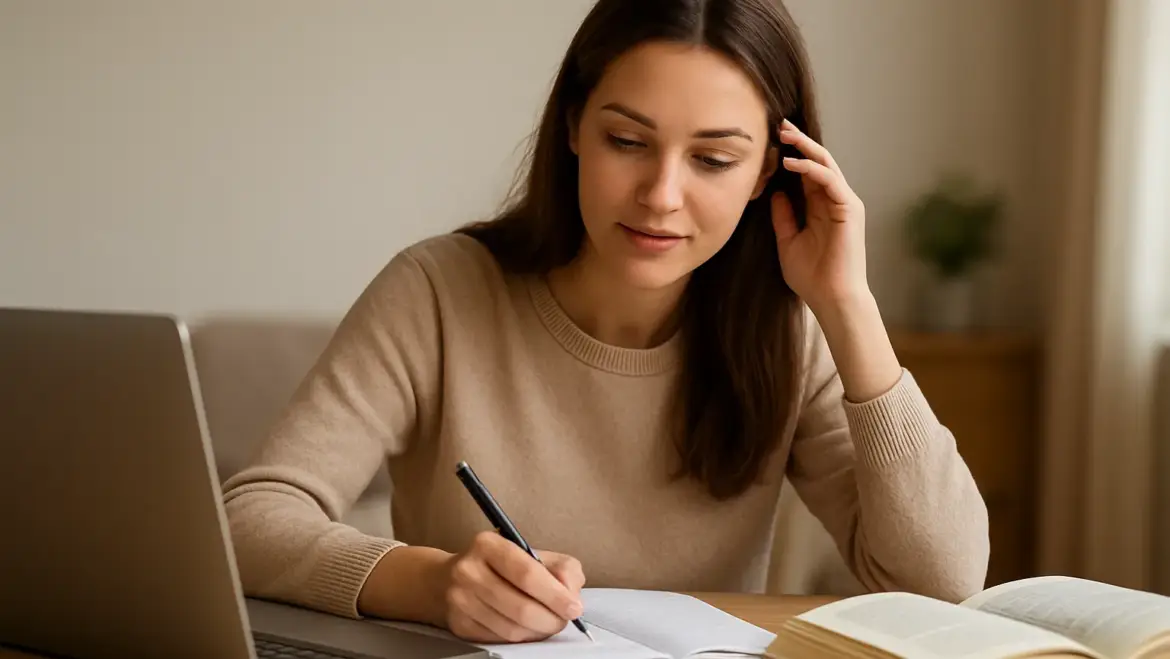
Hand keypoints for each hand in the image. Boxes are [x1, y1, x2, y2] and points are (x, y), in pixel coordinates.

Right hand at [439, 531, 585, 643]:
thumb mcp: (531, 552)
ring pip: (511, 629)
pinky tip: (527, 628)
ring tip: (548, 624)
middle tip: (564, 620)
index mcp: (488, 545)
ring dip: (538, 632)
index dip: (555, 595)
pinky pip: (500, 639)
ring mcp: (460, 600)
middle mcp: (469, 571)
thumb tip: (571, 593)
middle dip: (551, 619)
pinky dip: (521, 638)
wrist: (448, 579)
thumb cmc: (500, 565)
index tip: (574, 608)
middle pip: (520, 608)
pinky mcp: (460, 625)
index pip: (527, 574)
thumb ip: (560, 567)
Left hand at [770, 119, 868, 313]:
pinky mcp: (849, 208)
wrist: (831, 298)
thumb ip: (782, 216)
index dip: (791, 154)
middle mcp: (835, 201)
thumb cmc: (812, 277)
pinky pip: (830, 180)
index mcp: (821, 207)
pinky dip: (811, 169)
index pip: (807, 172)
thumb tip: (775, 192)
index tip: (771, 141)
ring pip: (826, 164)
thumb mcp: (788, 241)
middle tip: (779, 125)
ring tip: (784, 135)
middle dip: (799, 142)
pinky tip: (792, 163)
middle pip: (818, 161)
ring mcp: (845, 203)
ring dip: (805, 148)